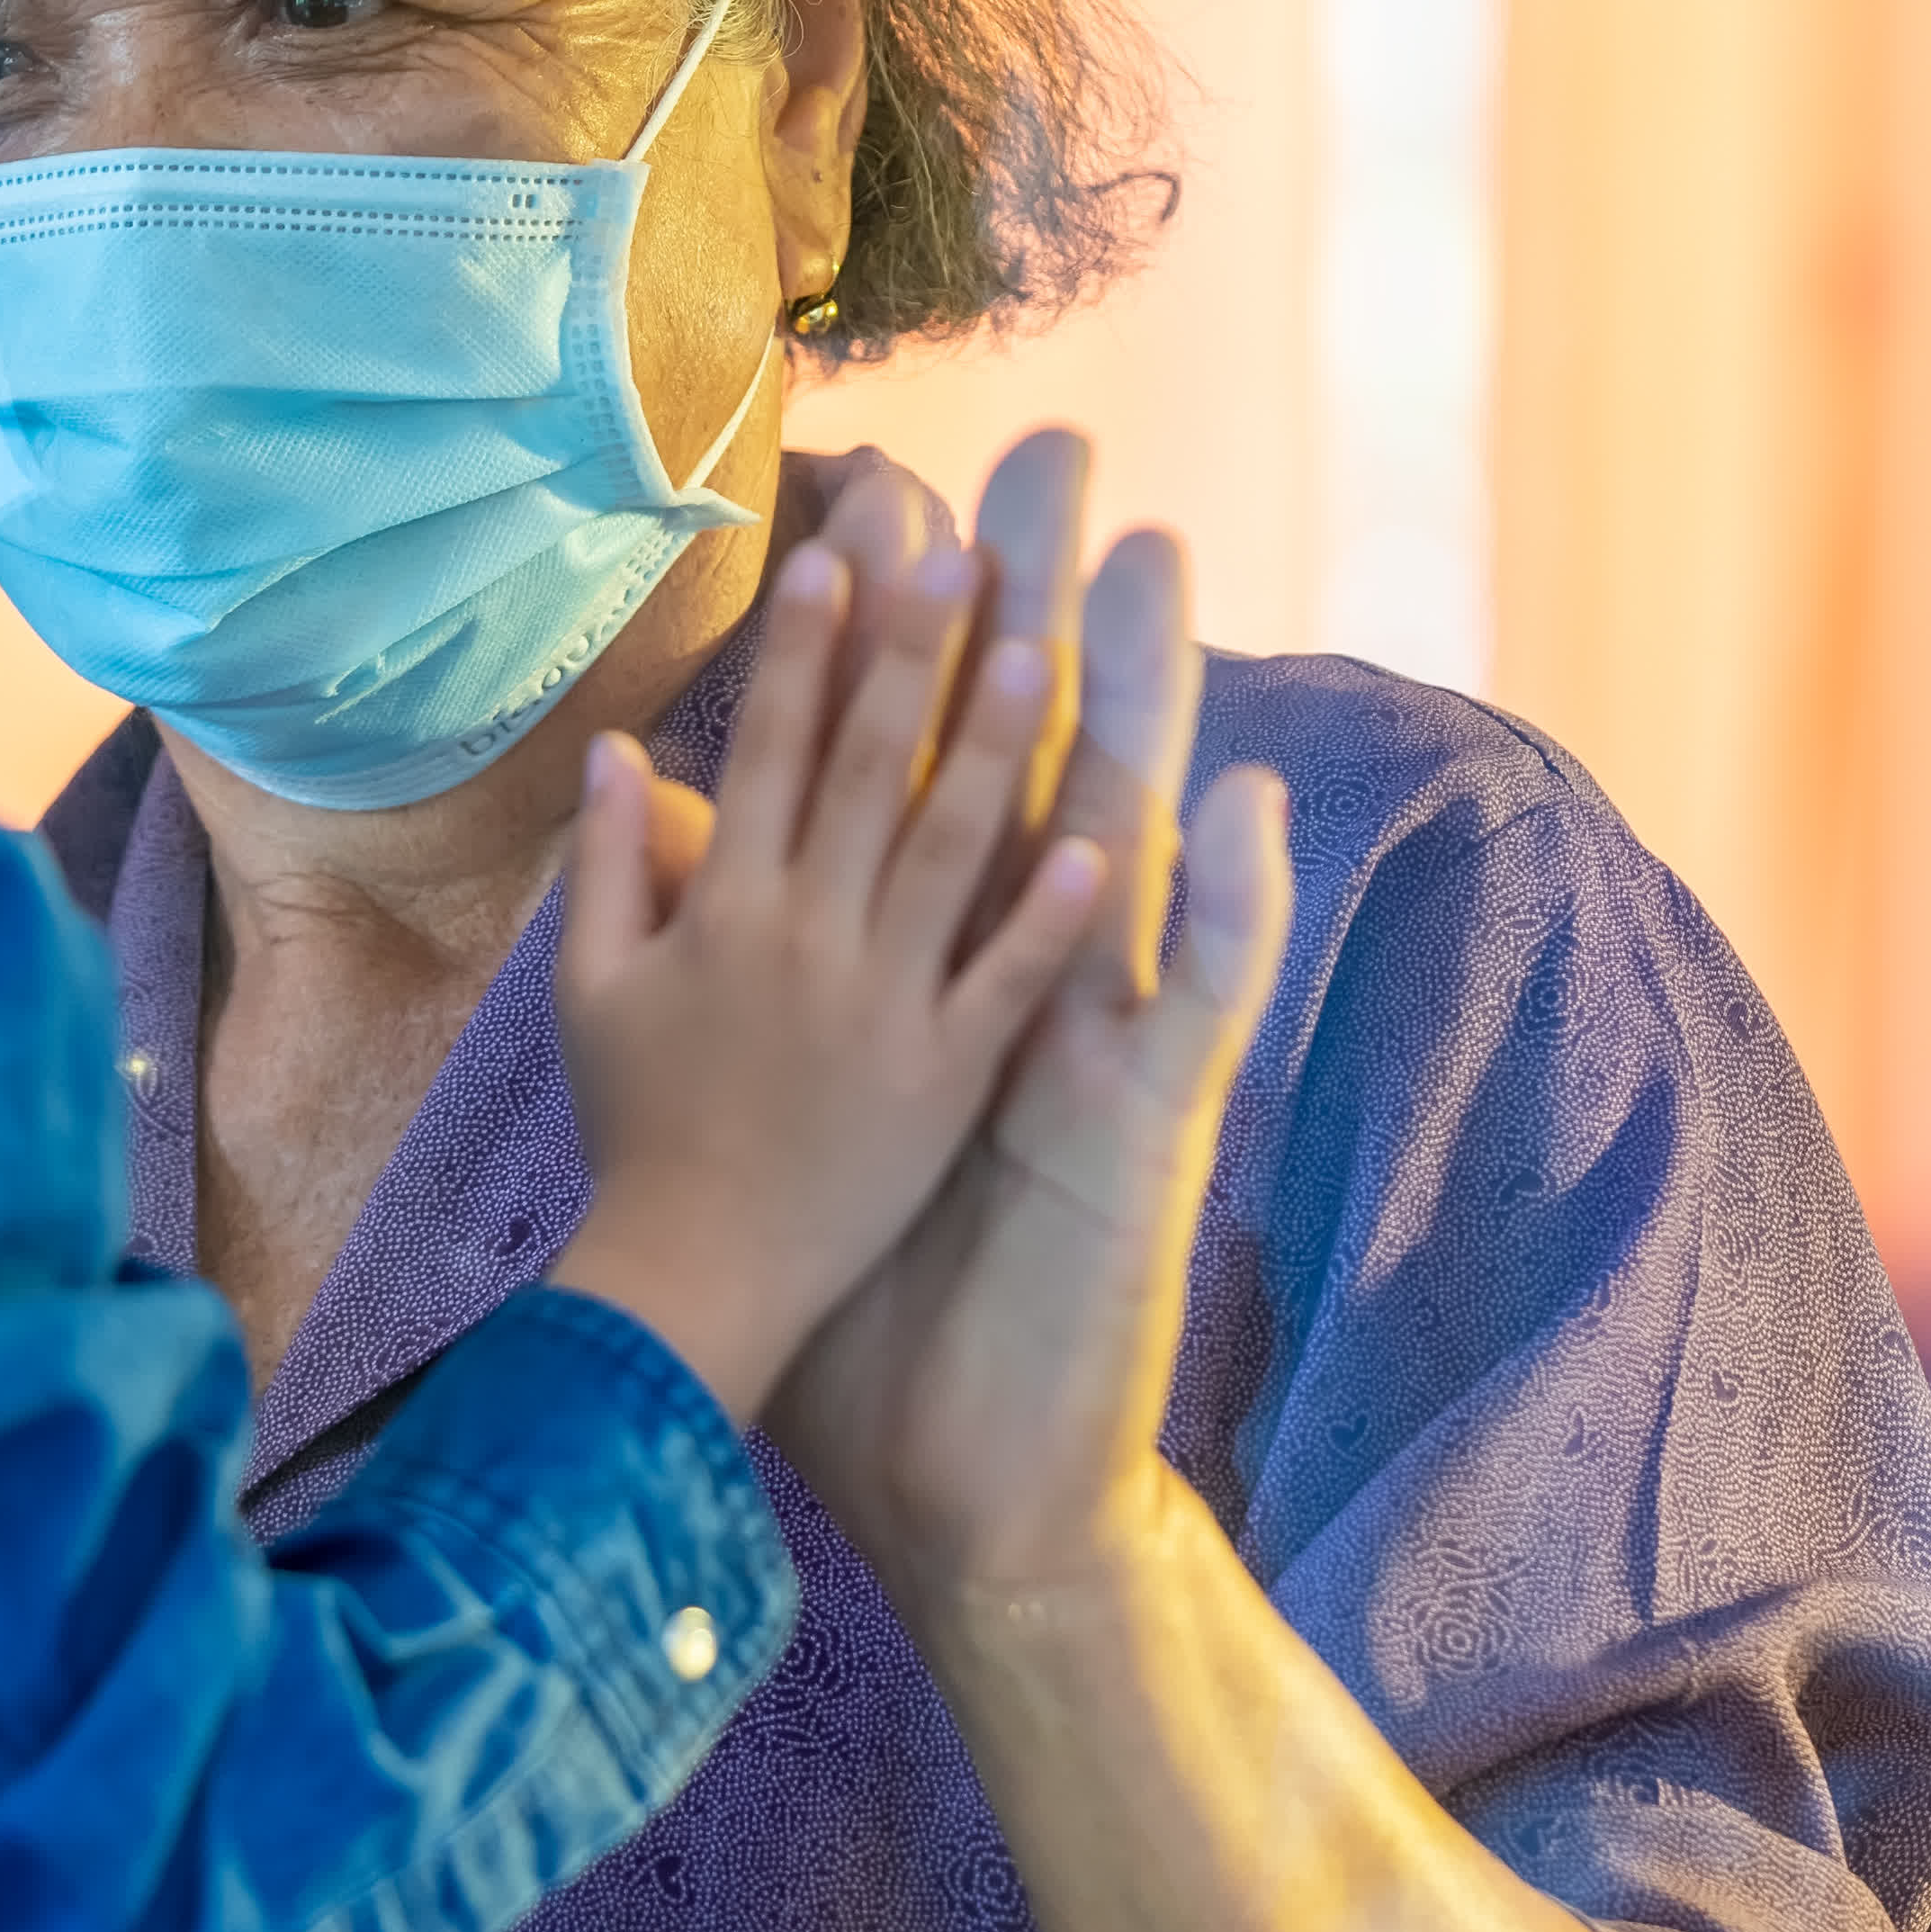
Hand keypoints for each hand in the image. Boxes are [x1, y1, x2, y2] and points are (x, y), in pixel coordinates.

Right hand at [550, 532, 1108, 1422]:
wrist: (690, 1285)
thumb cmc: (638, 1136)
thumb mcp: (592, 993)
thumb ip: (609, 866)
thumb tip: (615, 747)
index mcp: (727, 911)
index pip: (773, 752)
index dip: (808, 648)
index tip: (840, 551)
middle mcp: (808, 939)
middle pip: (866, 774)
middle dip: (913, 656)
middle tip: (960, 552)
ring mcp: (884, 1009)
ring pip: (946, 856)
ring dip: (991, 751)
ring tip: (1038, 655)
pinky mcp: (944, 1082)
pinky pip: (1003, 991)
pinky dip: (1046, 925)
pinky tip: (1098, 853)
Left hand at [764, 433, 1293, 1609]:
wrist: (966, 1475)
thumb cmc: (883, 1295)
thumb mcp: (817, 1096)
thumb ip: (762, 950)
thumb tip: (688, 823)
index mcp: (938, 960)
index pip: (921, 759)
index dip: (910, 633)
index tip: (888, 487)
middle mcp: (1028, 973)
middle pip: (1033, 753)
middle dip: (1041, 606)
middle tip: (1052, 456)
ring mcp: (1097, 1037)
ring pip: (1128, 839)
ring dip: (1152, 703)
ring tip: (1159, 563)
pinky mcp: (1143, 1123)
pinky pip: (1190, 1000)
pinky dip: (1220, 906)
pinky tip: (1242, 804)